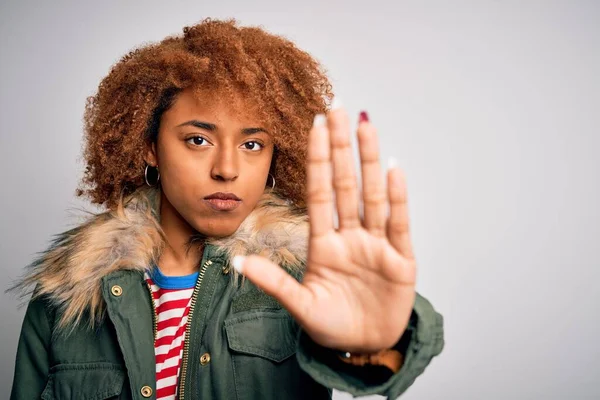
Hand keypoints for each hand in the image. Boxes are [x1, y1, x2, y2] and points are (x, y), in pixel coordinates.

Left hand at [233, 105, 415, 352]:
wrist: (363, 349)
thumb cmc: (330, 326)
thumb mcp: (300, 306)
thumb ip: (274, 283)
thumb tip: (239, 261)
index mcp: (324, 244)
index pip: (319, 192)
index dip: (316, 160)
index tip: (313, 127)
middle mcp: (350, 237)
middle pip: (345, 184)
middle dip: (340, 147)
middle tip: (337, 109)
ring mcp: (376, 246)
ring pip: (372, 196)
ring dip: (368, 160)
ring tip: (365, 125)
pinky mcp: (400, 261)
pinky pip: (398, 224)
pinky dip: (397, 197)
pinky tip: (393, 168)